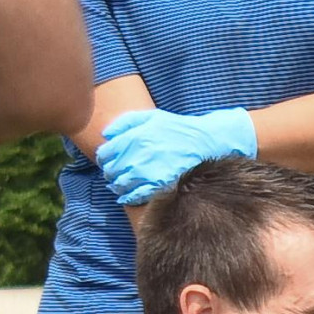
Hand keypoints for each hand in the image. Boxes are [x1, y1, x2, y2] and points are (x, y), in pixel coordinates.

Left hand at [95, 104, 257, 203]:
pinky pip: (137, 195)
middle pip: (112, 169)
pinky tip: (128, 196)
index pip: (106, 152)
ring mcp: (150, 171)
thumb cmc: (180, 129)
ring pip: (122, 183)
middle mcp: (139, 153)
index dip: (104, 158)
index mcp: (135, 137)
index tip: (108, 162)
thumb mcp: (153, 117)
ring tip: (121, 186)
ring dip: (118, 186)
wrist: (210, 142)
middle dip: (111, 173)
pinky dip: (129, 197)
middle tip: (114, 175)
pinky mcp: (161, 185)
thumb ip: (127, 122)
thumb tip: (105, 134)